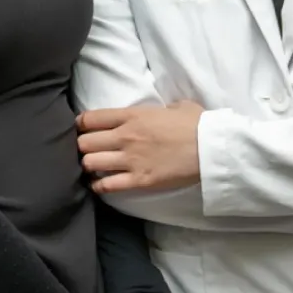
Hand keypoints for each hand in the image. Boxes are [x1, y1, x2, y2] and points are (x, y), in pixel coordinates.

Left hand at [77, 102, 204, 193]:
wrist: (211, 148)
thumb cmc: (197, 124)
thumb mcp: (177, 106)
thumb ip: (162, 108)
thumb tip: (163, 111)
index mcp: (132, 115)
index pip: (90, 118)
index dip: (80, 124)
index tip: (82, 128)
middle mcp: (125, 136)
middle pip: (84, 142)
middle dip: (82, 146)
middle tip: (87, 150)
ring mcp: (131, 160)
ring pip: (90, 163)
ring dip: (88, 165)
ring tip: (93, 167)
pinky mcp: (139, 180)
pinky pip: (107, 185)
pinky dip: (98, 186)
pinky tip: (99, 184)